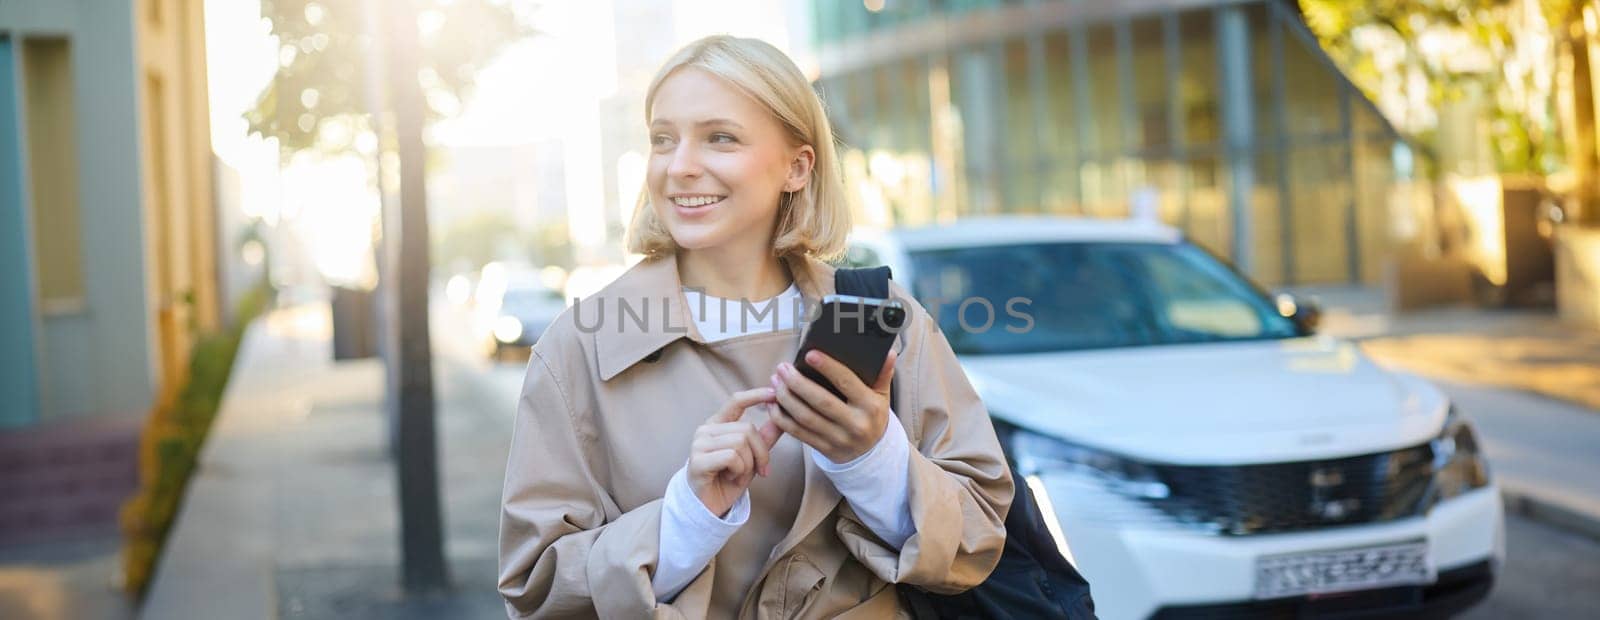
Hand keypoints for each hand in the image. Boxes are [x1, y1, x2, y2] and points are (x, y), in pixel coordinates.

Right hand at [687, 388, 784, 517]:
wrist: (709, 507)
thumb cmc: (729, 480)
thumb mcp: (752, 457)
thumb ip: (765, 437)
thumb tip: (782, 415)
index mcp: (718, 424)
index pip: (735, 401)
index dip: (755, 395)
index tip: (773, 393)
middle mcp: (706, 430)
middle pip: (747, 429)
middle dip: (760, 452)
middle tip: (759, 470)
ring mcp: (699, 444)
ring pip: (741, 443)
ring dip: (749, 464)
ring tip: (739, 475)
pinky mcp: (698, 460)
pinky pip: (732, 457)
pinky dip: (739, 470)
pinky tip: (730, 478)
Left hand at [770, 348, 896, 463]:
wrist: (872, 455)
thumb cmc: (873, 417)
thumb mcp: (883, 396)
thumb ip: (883, 374)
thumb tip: (888, 352)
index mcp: (870, 406)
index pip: (847, 382)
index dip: (827, 367)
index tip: (809, 354)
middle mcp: (855, 424)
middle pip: (820, 401)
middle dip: (797, 383)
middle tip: (783, 368)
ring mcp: (838, 439)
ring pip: (805, 418)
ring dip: (786, 398)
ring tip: (776, 381)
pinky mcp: (824, 449)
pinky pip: (798, 433)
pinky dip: (782, 418)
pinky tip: (773, 404)